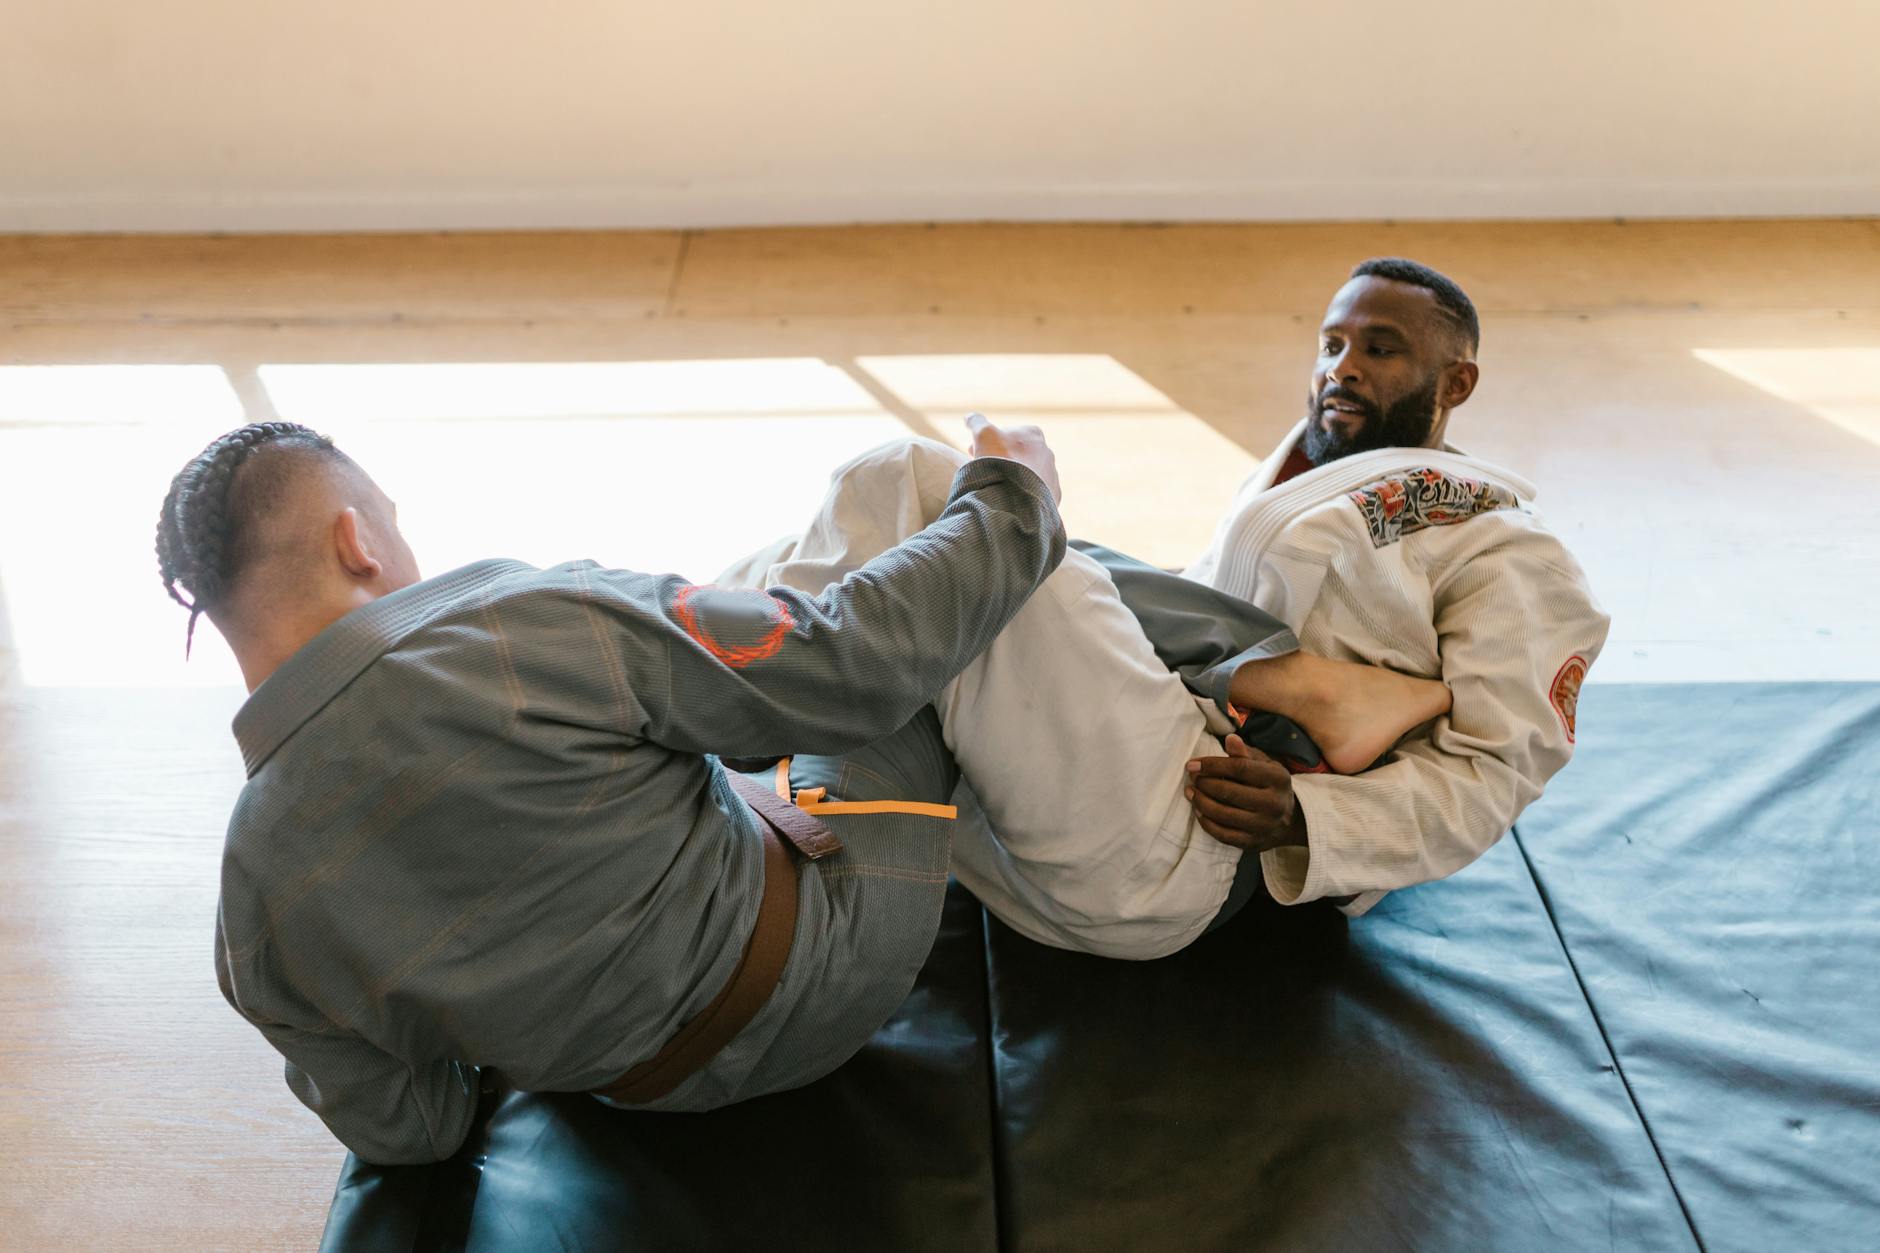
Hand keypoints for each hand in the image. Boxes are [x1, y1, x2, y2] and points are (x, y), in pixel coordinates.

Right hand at [965, 412, 1062, 503]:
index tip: (973, 453)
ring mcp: (1052, 474)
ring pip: (1027, 474)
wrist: (1015, 496)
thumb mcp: (983, 434)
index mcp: (1033, 433)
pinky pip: (1036, 492)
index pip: (1007, 434)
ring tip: (997, 487)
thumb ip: (977, 421)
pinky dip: (1023, 493)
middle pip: (1018, 455)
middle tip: (983, 470)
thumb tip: (970, 417)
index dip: (987, 442)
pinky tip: (1010, 499)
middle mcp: (1047, 452)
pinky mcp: (1052, 494)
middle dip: (1001, 459)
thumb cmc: (1000, 459)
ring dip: (1013, 477)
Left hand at [1185, 735, 1306, 852]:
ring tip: (1191, 792)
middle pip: (1229, 792)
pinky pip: (1223, 835)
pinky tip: (1199, 811)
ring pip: (1223, 814)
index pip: (1239, 768)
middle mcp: (1274, 803)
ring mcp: (1264, 825)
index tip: (1192, 764)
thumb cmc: (1270, 785)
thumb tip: (1229, 739)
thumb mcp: (1264, 765)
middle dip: (1204, 784)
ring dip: (1201, 802)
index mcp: (1278, 778)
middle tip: (1192, 778)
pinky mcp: (1254, 842)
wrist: (1289, 819)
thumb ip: (1245, 753)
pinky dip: (1206, 823)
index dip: (1212, 765)